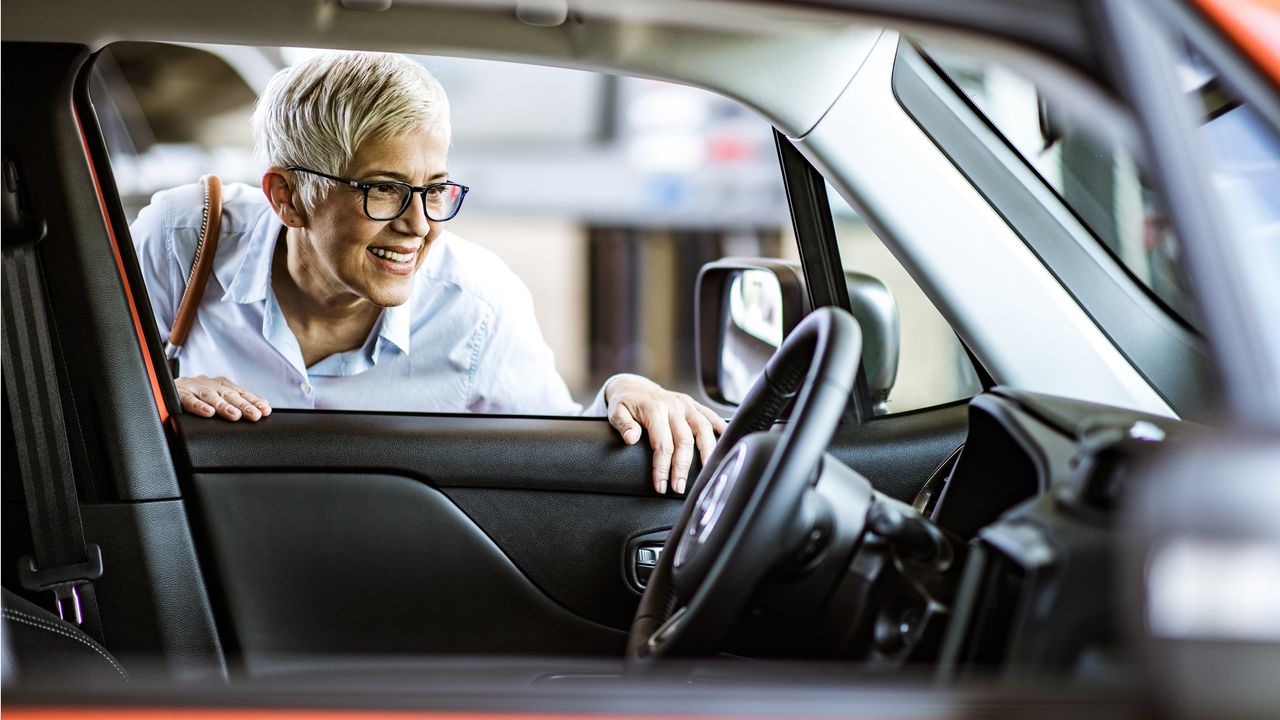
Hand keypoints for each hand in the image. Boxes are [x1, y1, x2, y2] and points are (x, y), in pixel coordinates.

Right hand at [176, 375, 271, 421]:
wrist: (162, 388)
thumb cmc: (195, 396)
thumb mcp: (217, 396)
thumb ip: (238, 401)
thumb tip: (264, 405)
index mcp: (220, 385)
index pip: (240, 393)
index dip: (253, 400)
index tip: (265, 410)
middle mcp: (209, 384)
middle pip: (228, 394)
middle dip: (243, 405)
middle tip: (254, 415)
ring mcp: (193, 388)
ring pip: (210, 396)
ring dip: (223, 406)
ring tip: (234, 415)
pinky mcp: (178, 394)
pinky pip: (188, 400)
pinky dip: (198, 406)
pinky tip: (207, 413)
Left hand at [605, 375, 727, 495]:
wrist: (633, 386)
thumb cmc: (625, 403)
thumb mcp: (615, 411)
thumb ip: (623, 424)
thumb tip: (631, 438)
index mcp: (654, 409)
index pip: (662, 444)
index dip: (662, 467)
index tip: (661, 486)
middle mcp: (673, 406)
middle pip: (684, 440)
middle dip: (682, 467)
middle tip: (679, 488)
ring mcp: (685, 404)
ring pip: (703, 429)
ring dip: (707, 451)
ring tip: (708, 470)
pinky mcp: (692, 404)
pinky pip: (710, 415)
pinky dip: (721, 427)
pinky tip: (727, 441)